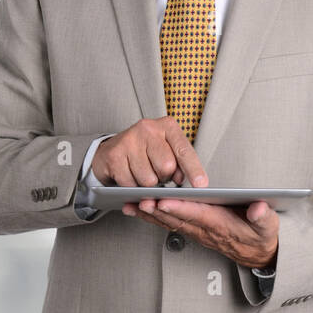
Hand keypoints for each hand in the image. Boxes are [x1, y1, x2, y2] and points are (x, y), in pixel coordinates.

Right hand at [93, 116, 207, 188]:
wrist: (111, 149)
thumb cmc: (145, 151)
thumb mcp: (166, 150)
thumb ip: (179, 163)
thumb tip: (181, 181)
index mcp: (167, 126)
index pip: (184, 151)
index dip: (194, 170)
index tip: (201, 185)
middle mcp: (148, 128)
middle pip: (167, 167)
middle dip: (165, 177)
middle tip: (158, 173)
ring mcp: (129, 140)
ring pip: (148, 179)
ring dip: (147, 184)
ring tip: (142, 173)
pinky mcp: (114, 154)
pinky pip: (130, 183)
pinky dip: (131, 186)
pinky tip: (129, 174)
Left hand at [122, 198, 278, 267]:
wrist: (259, 254)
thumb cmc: (261, 236)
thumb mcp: (269, 226)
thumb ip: (264, 216)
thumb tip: (259, 208)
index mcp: (223, 225)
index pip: (199, 215)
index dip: (181, 209)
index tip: (164, 201)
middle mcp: (206, 230)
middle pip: (178, 220)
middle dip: (158, 211)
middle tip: (139, 200)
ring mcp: (198, 232)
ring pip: (170, 223)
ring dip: (150, 215)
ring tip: (130, 205)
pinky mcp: (194, 231)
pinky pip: (170, 224)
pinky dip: (153, 217)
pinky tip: (139, 210)